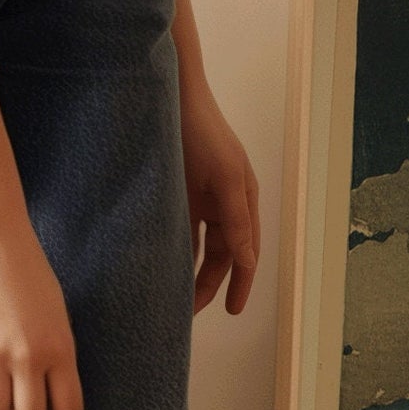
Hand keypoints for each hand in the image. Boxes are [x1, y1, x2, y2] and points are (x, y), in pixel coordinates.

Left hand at [181, 80, 260, 315]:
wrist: (171, 96)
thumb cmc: (202, 132)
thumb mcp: (225, 177)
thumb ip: (236, 221)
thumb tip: (248, 261)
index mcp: (244, 201)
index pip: (246, 253)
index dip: (241, 283)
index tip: (232, 311)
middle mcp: (224, 204)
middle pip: (221, 255)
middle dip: (209, 284)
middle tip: (189, 313)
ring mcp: (199, 199)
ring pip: (197, 246)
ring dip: (189, 271)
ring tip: (173, 298)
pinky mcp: (175, 193)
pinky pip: (176, 230)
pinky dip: (172, 250)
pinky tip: (159, 267)